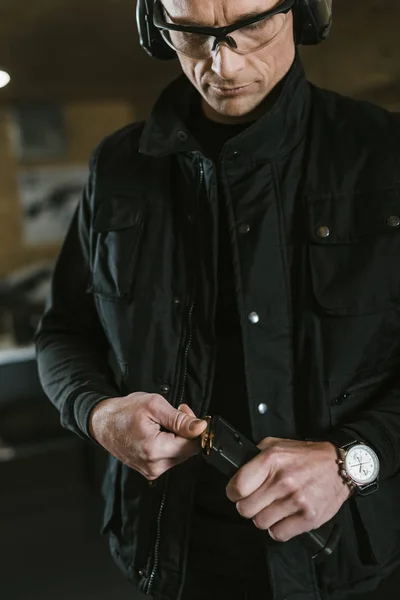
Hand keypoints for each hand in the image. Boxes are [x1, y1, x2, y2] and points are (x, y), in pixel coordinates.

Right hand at [89, 393, 206, 479]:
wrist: (102, 422)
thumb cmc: (124, 412)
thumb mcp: (154, 406)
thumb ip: (180, 419)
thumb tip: (201, 427)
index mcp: (155, 450)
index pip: (192, 444)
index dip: (193, 426)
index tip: (184, 411)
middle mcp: (154, 466)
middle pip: (187, 451)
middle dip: (186, 431)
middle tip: (175, 412)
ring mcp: (151, 471)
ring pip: (180, 454)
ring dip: (177, 437)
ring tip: (163, 422)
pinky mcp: (149, 470)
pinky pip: (169, 458)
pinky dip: (169, 444)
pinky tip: (159, 432)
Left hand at [226, 437, 350, 542]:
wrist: (340, 465)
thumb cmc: (306, 456)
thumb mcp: (277, 445)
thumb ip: (256, 456)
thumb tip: (237, 471)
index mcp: (272, 460)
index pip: (238, 486)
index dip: (233, 492)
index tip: (236, 493)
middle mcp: (283, 480)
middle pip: (246, 509)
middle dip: (247, 506)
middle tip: (256, 501)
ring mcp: (297, 500)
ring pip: (261, 522)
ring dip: (264, 517)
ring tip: (272, 508)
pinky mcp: (309, 517)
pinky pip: (279, 534)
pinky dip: (278, 529)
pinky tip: (284, 517)